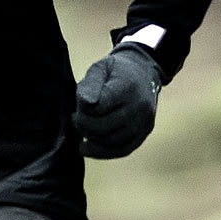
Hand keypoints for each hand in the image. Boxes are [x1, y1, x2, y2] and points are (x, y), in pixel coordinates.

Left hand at [73, 43, 162, 158]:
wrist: (144, 74)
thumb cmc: (117, 71)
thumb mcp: (100, 67)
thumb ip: (90, 84)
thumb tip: (85, 103)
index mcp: (128, 88)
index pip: (98, 107)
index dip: (82, 107)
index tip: (79, 101)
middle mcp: (139, 108)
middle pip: (103, 127)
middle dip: (83, 124)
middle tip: (76, 116)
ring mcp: (143, 124)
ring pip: (110, 141)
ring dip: (90, 137)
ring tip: (83, 126)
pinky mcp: (143, 135)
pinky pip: (120, 150)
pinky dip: (101, 152)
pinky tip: (86, 147)